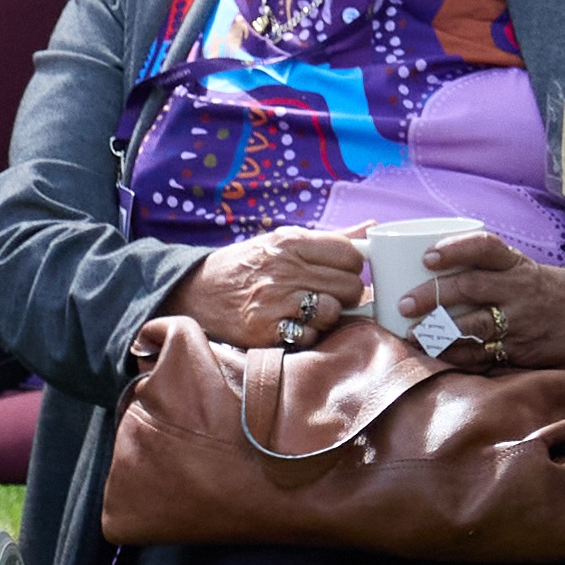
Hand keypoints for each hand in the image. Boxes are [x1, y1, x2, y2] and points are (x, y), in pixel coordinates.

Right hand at [162, 226, 369, 349]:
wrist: (192, 292)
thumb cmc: (243, 267)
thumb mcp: (279, 241)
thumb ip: (328, 238)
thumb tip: (373, 228)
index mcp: (289, 242)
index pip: (350, 253)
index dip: (352, 266)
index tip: (339, 272)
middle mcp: (283, 269)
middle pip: (350, 285)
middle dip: (345, 294)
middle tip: (326, 295)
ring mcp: (274, 301)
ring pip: (334, 311)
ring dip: (327, 316)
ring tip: (308, 312)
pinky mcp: (265, 330)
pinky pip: (310, 335)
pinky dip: (307, 334)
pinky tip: (292, 326)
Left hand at [393, 231, 564, 370]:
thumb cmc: (541, 289)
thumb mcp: (520, 269)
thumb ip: (482, 268)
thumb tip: (417, 268)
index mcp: (515, 264)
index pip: (486, 247)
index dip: (455, 249)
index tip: (427, 256)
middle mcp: (518, 290)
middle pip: (472, 287)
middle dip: (433, 295)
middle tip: (404, 304)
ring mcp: (521, 321)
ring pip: (474, 325)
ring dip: (438, 332)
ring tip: (412, 335)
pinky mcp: (521, 349)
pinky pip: (482, 355)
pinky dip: (455, 356)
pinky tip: (434, 355)